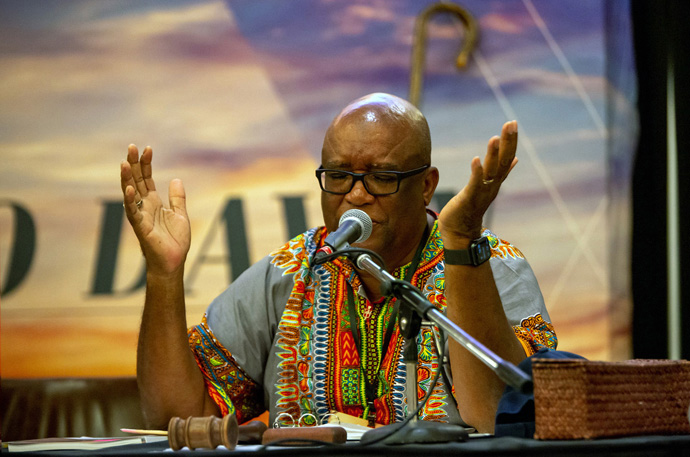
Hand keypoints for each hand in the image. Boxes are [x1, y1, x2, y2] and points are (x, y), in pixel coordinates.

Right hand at [120, 144, 190, 275]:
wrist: (174, 261)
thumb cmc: (175, 241)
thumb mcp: (180, 214)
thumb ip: (177, 198)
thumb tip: (176, 179)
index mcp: (153, 202)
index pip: (146, 178)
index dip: (146, 163)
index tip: (147, 148)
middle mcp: (144, 206)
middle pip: (136, 180)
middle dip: (133, 164)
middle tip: (131, 147)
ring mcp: (140, 215)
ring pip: (130, 193)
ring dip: (127, 178)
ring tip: (125, 162)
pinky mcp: (140, 227)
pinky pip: (133, 212)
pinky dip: (130, 200)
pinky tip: (130, 188)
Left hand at [438, 120, 517, 243]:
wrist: (460, 232)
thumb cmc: (471, 207)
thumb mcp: (487, 185)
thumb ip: (501, 172)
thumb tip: (515, 159)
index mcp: (495, 180)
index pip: (507, 157)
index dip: (510, 141)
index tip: (512, 123)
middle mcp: (492, 185)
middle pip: (504, 161)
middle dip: (507, 142)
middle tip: (511, 123)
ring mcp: (482, 192)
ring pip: (491, 171)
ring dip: (493, 155)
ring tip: (495, 138)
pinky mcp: (470, 199)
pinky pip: (475, 184)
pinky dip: (477, 172)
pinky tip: (476, 159)